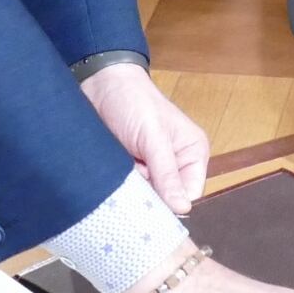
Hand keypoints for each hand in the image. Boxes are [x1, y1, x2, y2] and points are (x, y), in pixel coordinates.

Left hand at [79, 64, 209, 212]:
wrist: (100, 83)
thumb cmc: (134, 101)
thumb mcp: (153, 137)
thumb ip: (167, 173)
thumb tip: (183, 209)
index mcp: (193, 153)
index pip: (190, 194)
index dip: (172, 202)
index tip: (151, 201)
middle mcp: (176, 163)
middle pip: (168, 199)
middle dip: (149, 195)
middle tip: (133, 180)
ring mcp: (152, 167)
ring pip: (146, 196)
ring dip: (132, 189)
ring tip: (121, 171)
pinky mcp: (132, 168)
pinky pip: (129, 189)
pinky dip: (120, 185)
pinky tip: (113, 172)